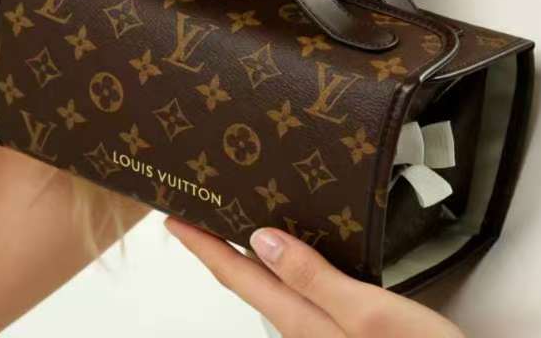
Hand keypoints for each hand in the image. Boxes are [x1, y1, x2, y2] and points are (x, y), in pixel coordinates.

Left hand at [163, 215, 465, 337]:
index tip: (173, 221)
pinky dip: (281, 263)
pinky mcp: (341, 322)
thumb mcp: (367, 312)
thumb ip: (313, 278)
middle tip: (197, 215)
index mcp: (301, 319)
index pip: (237, 276)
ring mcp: (321, 326)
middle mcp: (303, 324)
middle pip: (247, 280)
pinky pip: (297, 288)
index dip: (202, 246)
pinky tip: (289, 250)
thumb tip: (262, 241)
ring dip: (245, 255)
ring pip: (270, 285)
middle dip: (217, 248)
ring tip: (231, 225)